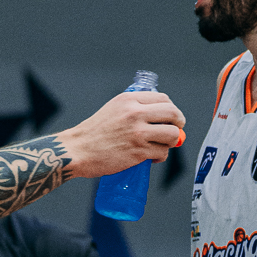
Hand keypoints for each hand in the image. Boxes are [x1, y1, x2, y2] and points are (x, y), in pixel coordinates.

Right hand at [63, 90, 186, 179]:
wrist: (78, 150)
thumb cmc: (94, 132)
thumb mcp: (114, 109)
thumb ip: (135, 107)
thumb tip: (160, 114)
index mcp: (129, 100)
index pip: (163, 98)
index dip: (172, 109)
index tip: (171, 118)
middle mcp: (135, 113)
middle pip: (173, 114)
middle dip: (179, 123)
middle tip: (176, 130)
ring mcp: (138, 133)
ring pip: (173, 134)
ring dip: (171, 141)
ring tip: (161, 145)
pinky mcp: (138, 151)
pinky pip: (163, 152)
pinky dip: (161, 156)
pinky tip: (151, 157)